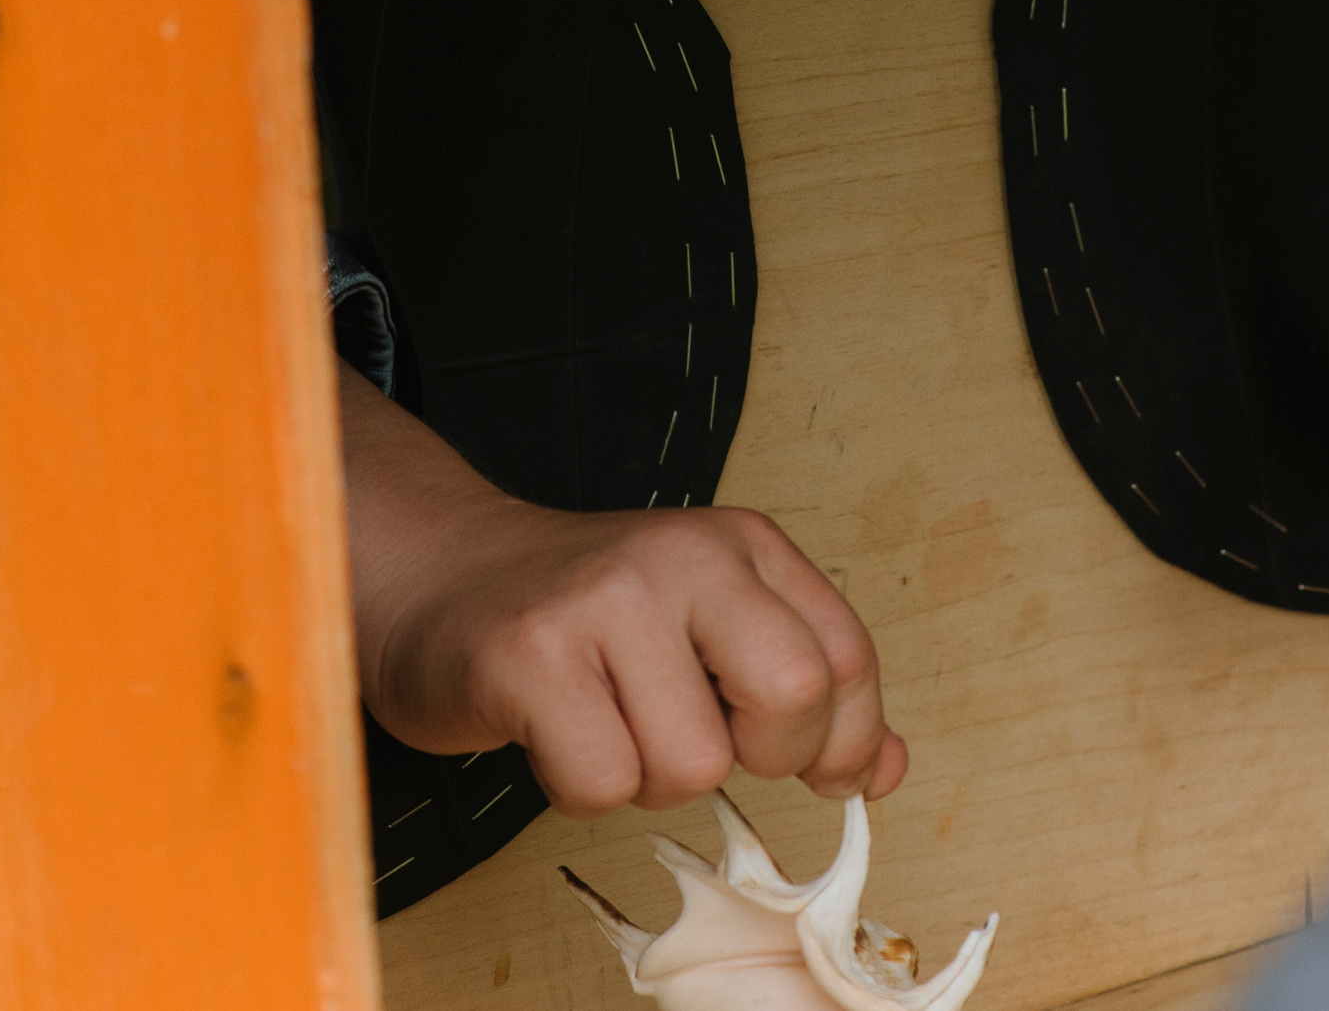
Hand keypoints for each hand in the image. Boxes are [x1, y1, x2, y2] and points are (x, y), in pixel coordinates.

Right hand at [338, 365, 906, 818]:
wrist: (442, 575)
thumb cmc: (586, 619)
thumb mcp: (712, 627)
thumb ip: (807, 692)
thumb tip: (886, 770)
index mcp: (741, 543)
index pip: (848, 659)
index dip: (843, 742)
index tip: (805, 765)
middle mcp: (682, 554)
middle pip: (792, 698)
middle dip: (758, 756)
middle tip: (700, 734)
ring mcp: (604, 598)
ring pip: (692, 764)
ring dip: (650, 776)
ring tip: (607, 718)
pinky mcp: (531, 654)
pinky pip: (602, 783)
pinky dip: (581, 786)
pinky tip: (556, 729)